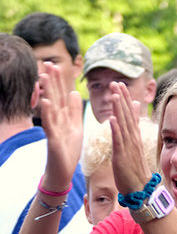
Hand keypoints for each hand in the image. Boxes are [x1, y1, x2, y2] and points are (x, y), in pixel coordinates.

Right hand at [39, 63, 82, 191]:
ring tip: (43, 76)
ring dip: (47, 92)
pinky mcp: (53, 139)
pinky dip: (47, 114)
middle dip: (51, 81)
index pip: (61, 96)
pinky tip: (46, 102)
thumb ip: (74, 111)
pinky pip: (50, 125)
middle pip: (54, 97)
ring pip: (50, 108)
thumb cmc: (69, 149)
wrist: (64, 170)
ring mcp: (54, 129)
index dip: (59, 82)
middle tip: (48, 63)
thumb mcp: (75, 127)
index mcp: (64, 117)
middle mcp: (57, 120)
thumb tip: (74, 92)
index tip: (57, 65)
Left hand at [109, 82, 151, 194]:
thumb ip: (132, 134)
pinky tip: (112, 119)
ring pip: (123, 125)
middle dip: (121, 98)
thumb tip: (133, 124)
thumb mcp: (133, 150)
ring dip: (118, 109)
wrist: (141, 190)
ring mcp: (128, 148)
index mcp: (134, 138)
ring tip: (114, 94)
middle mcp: (132, 140)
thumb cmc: (135, 171)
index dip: (125, 99)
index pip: (129, 115)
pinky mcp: (122, 157)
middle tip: (117, 82)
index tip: (120, 85)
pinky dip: (116, 130)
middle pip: (126, 116)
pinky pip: (119, 142)